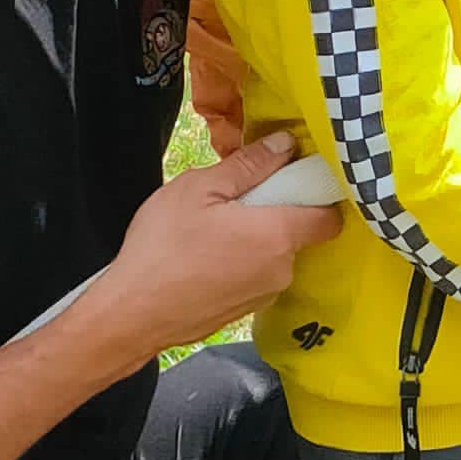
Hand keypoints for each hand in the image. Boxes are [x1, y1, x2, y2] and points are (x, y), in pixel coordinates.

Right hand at [108, 134, 340, 353]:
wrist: (131, 315)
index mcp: (278, 235)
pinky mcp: (244, 312)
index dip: (318, 195)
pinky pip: (255, 277)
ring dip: (255, 240)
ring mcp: (264, 295)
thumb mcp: (200, 189)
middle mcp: (281, 270)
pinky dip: (240, 264)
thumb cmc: (163, 246)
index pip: (329, 216)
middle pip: (297, 233)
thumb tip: (286, 144)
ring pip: (274, 256)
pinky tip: (205, 259)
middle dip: (274, 213)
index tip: (294, 180)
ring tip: (212, 232)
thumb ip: (250, 165)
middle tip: (233, 202)